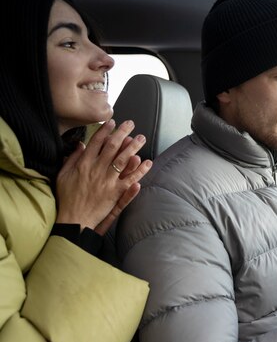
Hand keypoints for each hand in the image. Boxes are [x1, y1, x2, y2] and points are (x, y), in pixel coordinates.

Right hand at [55, 119, 152, 234]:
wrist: (74, 219)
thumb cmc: (67, 197)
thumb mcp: (63, 175)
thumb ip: (72, 158)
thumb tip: (81, 144)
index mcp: (83, 164)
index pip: (96, 143)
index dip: (105, 131)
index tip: (112, 122)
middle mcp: (96, 170)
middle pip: (112, 147)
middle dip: (122, 133)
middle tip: (131, 124)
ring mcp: (107, 181)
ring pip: (123, 160)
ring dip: (134, 147)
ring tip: (141, 138)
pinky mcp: (116, 192)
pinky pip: (131, 179)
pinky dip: (140, 170)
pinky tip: (147, 162)